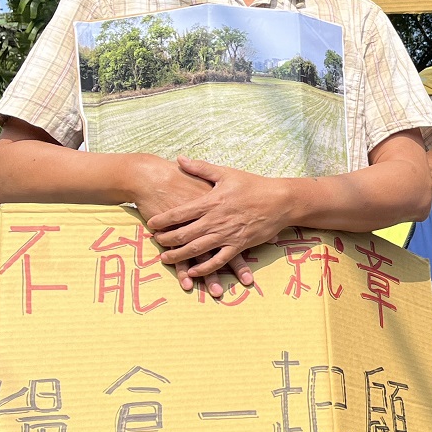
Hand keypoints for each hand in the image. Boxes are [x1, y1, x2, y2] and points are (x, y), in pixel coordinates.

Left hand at [146, 158, 298, 292]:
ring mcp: (227, 235)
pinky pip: (219, 261)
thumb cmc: (253, 185)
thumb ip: (201, 168)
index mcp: (211, 202)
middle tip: (155, 241)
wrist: (280, 200)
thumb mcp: (226, 173)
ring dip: (179, 256)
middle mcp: (216, 220)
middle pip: (184, 234)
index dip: (163, 220)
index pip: (180, 213)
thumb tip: (179, 159)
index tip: (151, 224)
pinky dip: (205, 268)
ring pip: (197, 249)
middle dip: (166, 239)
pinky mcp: (239, 245)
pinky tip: (193, 272)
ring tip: (165, 259)